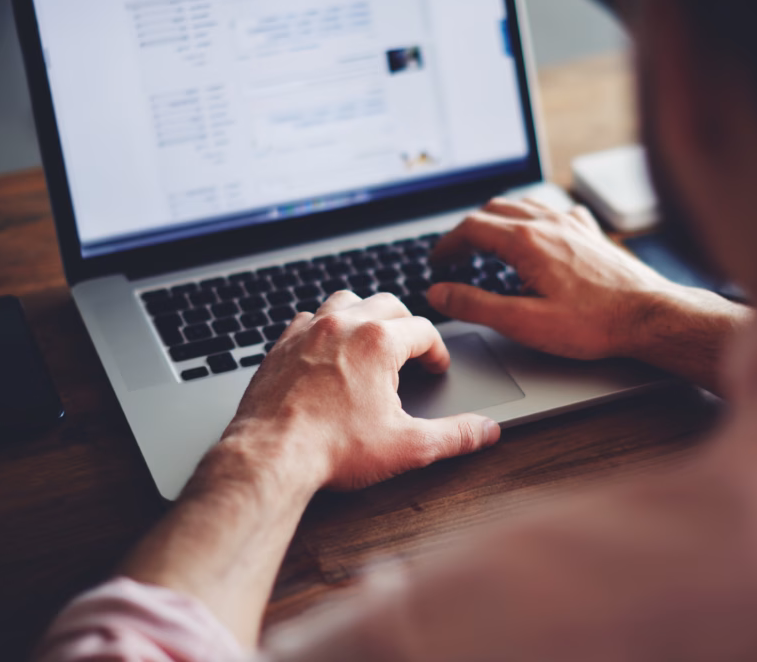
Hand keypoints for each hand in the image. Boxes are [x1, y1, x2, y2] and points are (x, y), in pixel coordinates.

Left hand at [225, 291, 500, 491]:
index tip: (436, 368)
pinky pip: (307, 319)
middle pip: (388, 304)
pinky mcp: (280, 346)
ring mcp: (308, 332)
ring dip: (364, 314)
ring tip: (372, 339)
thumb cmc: (333, 449)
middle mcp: (343, 325)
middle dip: (406, 324)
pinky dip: (323, 327)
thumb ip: (454, 435)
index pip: (423, 330)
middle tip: (412, 351)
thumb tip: (486, 431)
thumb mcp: (407, 445)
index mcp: (379, 342)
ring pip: (345, 300)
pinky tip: (326, 350)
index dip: (437, 351)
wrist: (271, 457)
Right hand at [428, 198, 750, 392]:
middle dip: (468, 230)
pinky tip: (537, 233)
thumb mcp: (524, 322)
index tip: (437, 261)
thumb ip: (476, 305)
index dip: (446, 244)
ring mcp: (572, 223)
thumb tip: (440, 293)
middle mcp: (548, 222)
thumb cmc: (593, 323)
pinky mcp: (591, 232)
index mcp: (526, 241)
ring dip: (497, 219)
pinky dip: (532, 217)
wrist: (649, 315)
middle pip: (493, 210)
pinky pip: (554, 210)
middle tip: (456, 254)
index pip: (470, 228)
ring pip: (523, 205)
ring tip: (486, 241)